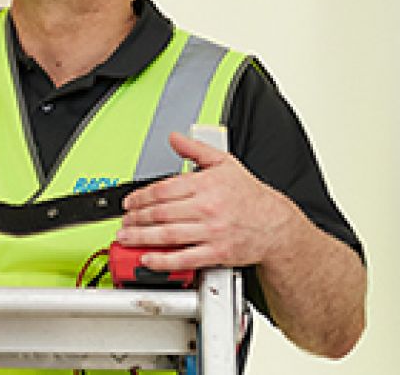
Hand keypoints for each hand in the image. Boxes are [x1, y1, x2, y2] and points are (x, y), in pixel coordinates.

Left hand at [118, 131, 298, 271]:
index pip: (164, 189)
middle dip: (137, 217)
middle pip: (162, 212)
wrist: (275, 225)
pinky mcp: (217, 253)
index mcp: (206, 184)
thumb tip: (175, 137)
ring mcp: (211, 232)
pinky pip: (185, 258)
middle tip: (124, 220)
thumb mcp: (224, 163)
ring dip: (142, 237)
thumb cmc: (250, 196)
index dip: (141, 196)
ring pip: (168, 235)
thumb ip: (195, 150)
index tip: (129, 202)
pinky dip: (164, 260)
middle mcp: (207, 208)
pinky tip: (148, 258)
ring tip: (127, 237)